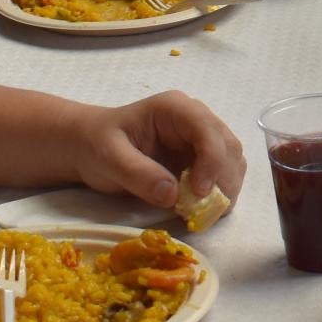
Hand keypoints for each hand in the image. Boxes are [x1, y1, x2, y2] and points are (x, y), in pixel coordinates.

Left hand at [64, 89, 248, 214]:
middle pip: (228, 147)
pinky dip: (219, 196)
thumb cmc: (96, 144)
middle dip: (222, 180)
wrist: (89, 147)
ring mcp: (201, 140)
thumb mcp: (108, 157)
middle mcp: (195, 120)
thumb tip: (171, 195)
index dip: (211, 161)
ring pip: (232, 163)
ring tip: (201, 212)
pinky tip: (199, 209)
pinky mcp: (202, 161)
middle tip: (202, 211)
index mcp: (174, 109)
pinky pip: (224, 177)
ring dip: (225, 190)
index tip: (198, 193)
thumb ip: (138, 174)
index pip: (207, 129)